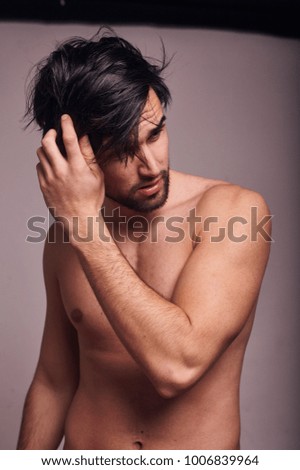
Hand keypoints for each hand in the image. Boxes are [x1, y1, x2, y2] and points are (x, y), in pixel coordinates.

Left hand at [36, 114, 103, 234]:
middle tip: (55, 133)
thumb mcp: (97, 175)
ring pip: (40, 153)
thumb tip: (83, 137)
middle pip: (47, 142)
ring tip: (55, 150)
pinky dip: (45, 161)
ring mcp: (50, 178)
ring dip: (47, 147)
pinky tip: (53, 165)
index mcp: (78, 167)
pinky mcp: (43, 185)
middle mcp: (61, 171)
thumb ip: (89, 155)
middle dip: (50, 133)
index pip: (70, 139)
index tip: (65, 117)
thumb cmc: (91, 198)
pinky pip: (39, 166)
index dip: (67, 124)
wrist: (79, 219)